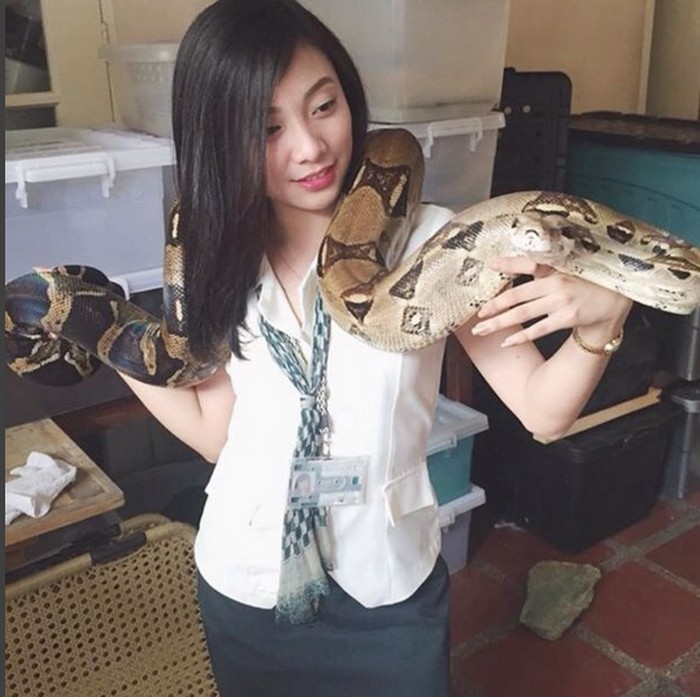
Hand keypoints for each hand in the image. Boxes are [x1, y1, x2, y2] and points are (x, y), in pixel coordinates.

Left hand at [471, 256, 632, 346]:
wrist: (616, 300)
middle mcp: (556, 284)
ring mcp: (562, 302)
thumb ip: (544, 266)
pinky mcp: (567, 318)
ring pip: (523, 314)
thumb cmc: (587, 282)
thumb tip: (517, 262)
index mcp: (556, 267)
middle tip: (476, 314)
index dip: (507, 264)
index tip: (489, 264)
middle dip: (493, 306)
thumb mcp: (567, 267)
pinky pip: (539, 329)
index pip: (527, 263)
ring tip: (482, 329)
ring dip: (500, 323)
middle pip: (517, 295)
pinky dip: (521, 336)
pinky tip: (506, 342)